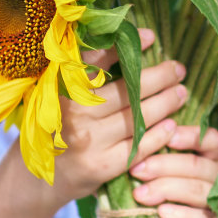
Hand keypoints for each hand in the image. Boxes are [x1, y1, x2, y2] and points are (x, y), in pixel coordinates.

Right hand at [46, 28, 188, 204]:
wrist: (37, 180)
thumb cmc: (54, 130)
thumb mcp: (57, 97)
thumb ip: (82, 75)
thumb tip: (123, 43)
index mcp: (60, 89)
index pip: (95, 61)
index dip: (125, 48)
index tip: (149, 37)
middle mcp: (74, 112)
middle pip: (126, 89)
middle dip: (159, 76)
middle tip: (178, 68)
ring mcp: (88, 140)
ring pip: (137, 115)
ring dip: (165, 102)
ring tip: (181, 92)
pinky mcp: (101, 166)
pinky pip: (138, 145)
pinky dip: (158, 134)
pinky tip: (172, 124)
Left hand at [129, 125, 217, 217]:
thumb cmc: (174, 217)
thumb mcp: (166, 188)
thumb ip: (155, 169)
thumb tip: (123, 155)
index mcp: (213, 163)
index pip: (210, 140)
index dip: (190, 135)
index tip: (164, 137)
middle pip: (198, 165)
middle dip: (164, 165)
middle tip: (136, 171)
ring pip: (200, 190)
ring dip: (167, 189)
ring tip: (140, 195)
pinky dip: (182, 215)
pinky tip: (163, 215)